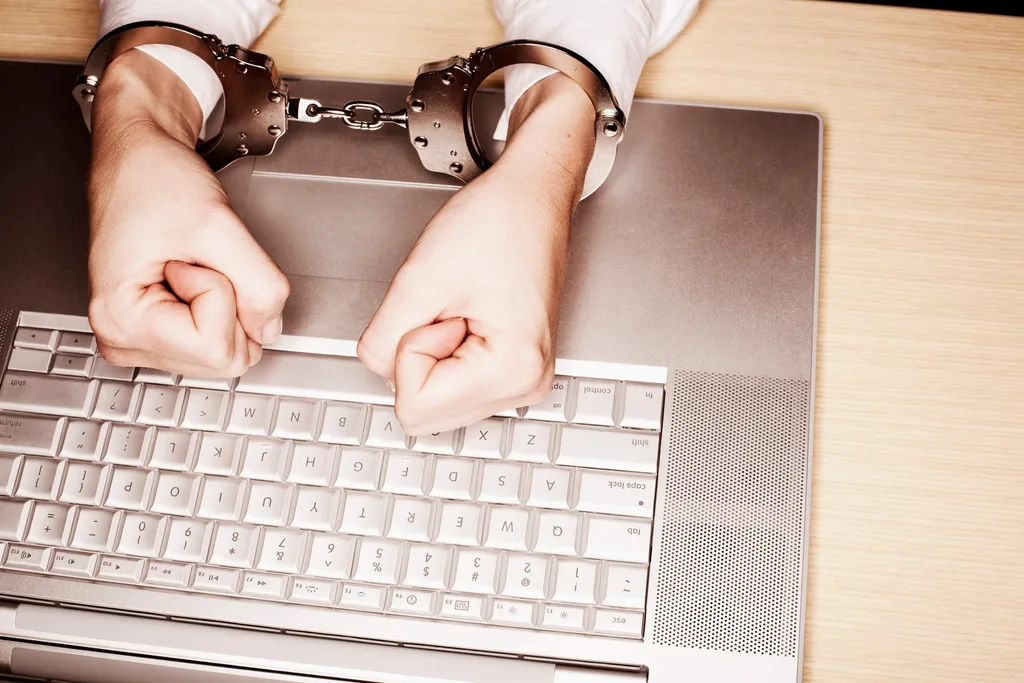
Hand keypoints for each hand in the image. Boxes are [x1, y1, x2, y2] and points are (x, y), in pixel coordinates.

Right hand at [87, 50, 289, 376]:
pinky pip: (218, 342)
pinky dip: (221, 307)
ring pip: (225, 355)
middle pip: (223, 360)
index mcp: (122, 319)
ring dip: (226, 304)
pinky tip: (191, 276)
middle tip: (197, 261)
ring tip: (192, 265)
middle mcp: (122, 338)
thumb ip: (259, 284)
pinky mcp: (157, 334)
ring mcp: (138, 339)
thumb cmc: (154, 179)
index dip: (225, 294)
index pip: (216, 348)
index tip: (194, 258)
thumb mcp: (219, 225)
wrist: (139, 159)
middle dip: (229, 305)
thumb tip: (271, 328)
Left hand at [358, 74, 595, 433]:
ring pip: (436, 401)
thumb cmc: (497, 223)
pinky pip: (453, 385)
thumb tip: (378, 369)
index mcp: (513, 371)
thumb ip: (381, 340)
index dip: (409, 350)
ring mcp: (523, 381)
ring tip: (462, 310)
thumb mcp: (418, 280)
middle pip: (426, 412)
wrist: (531, 196)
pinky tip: (467, 318)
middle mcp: (526, 386)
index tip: (439, 310)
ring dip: (433, 355)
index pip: (414, 406)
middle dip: (420, 357)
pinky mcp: (514, 370)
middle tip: (449, 310)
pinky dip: (445, 354)